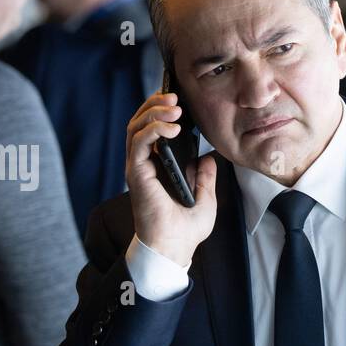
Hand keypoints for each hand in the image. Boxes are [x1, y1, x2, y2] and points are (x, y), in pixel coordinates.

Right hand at [125, 91, 217, 266]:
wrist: (175, 248)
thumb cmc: (186, 230)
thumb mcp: (205, 199)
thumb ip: (205, 177)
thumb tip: (209, 159)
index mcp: (159, 168)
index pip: (153, 130)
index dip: (162, 110)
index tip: (179, 100)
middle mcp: (145, 165)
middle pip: (141, 122)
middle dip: (156, 104)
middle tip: (175, 96)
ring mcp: (138, 168)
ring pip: (136, 127)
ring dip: (155, 112)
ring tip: (175, 108)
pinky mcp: (136, 173)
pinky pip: (138, 141)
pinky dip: (153, 129)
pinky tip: (172, 128)